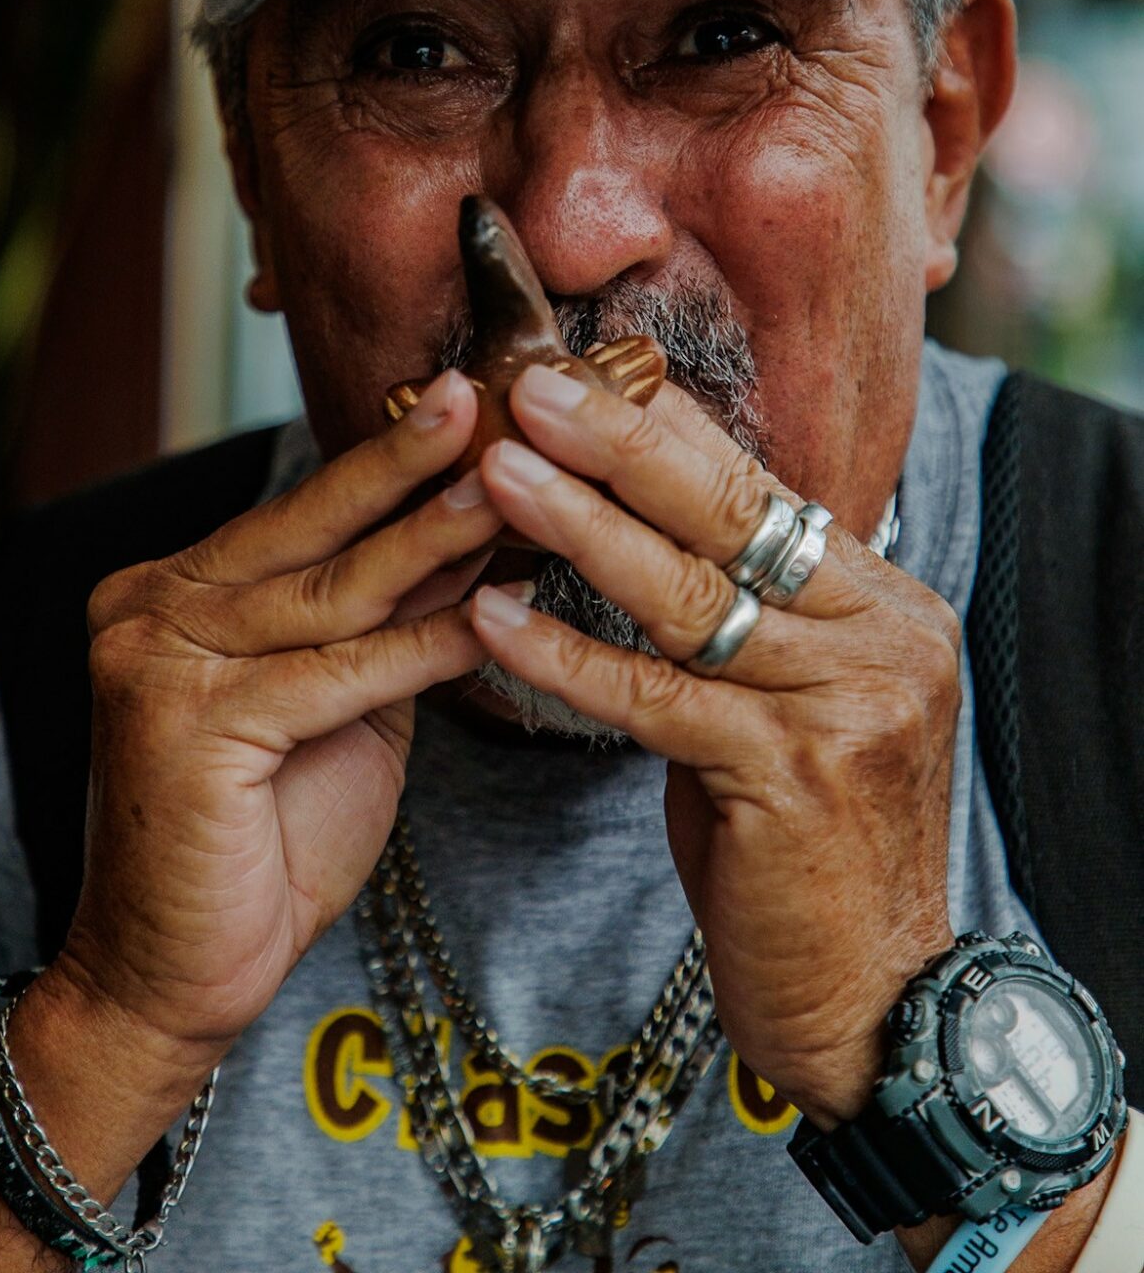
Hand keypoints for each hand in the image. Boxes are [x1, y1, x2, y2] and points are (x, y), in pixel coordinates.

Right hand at [56, 370, 493, 1079]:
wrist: (170, 976)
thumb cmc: (258, 840)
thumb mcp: (330, 703)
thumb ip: (374, 623)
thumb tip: (467, 531)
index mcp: (172, 591)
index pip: (301, 517)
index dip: (392, 466)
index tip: (474, 411)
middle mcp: (149, 609)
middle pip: (309, 529)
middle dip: (406, 461)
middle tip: (482, 395)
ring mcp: (158, 662)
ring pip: (330, 591)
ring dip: (432, 536)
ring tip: (510, 484)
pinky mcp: (189, 725)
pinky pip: (337, 673)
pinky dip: (427, 645)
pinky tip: (499, 611)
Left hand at [468, 365, 959, 1125]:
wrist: (875, 1001)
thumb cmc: (806, 844)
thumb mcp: (788, 705)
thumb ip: (743, 612)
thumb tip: (652, 502)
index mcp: (882, 603)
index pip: (759, 489)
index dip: (662, 427)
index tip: (578, 371)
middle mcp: (882, 636)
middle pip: (730, 515)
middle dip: (620, 442)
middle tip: (532, 385)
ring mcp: (846, 705)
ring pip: (687, 597)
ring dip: (580, 527)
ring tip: (496, 473)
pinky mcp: (791, 777)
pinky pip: (654, 699)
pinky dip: (566, 656)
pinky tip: (491, 617)